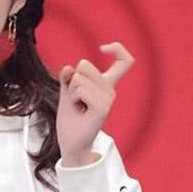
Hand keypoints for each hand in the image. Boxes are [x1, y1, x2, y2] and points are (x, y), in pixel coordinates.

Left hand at [56, 42, 134, 165]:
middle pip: (85, 64)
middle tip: (75, 99)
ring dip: (71, 92)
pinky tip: (78, 110)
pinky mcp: (102, 109)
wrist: (70, 143)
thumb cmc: (71, 120)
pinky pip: (81, 90)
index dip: (118, 48)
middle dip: (72, 79)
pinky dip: (73, 98)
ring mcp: (108, 100)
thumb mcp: (67, 94)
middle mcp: (110, 91)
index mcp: (106, 86)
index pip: (125, 61)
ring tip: (77, 106)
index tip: (103, 48)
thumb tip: (68, 68)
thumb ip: (68, 79)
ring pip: (79, 78)